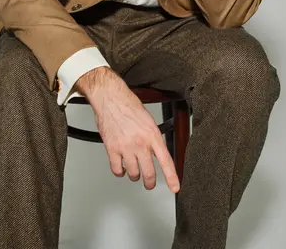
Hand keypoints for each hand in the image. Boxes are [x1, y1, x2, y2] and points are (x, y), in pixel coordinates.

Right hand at [76, 68, 179, 192]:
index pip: (166, 160)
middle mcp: (140, 143)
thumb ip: (153, 138)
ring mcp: (126, 147)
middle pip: (148, 173)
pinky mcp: (112, 149)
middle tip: (149, 183)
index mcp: (152, 135)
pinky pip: (117, 170)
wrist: (110, 98)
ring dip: (134, 175)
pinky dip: (120, 172)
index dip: (171, 177)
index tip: (175, 187)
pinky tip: (121, 167)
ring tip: (133, 169)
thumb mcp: (148, 120)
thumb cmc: (128, 105)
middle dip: (150, 182)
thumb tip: (157, 152)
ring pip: (133, 174)